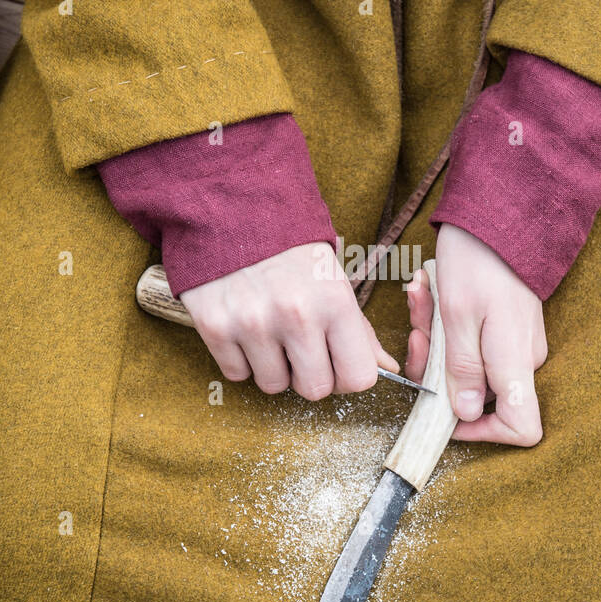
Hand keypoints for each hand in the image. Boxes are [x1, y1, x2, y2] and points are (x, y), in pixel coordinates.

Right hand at [180, 242, 398, 398]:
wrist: (233, 211)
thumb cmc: (291, 249)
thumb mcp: (333, 280)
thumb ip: (359, 328)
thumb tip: (386, 366)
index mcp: (334, 301)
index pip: (359, 378)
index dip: (348, 375)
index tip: (336, 362)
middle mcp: (296, 316)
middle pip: (315, 390)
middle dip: (309, 375)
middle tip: (299, 347)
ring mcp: (252, 323)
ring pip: (273, 386)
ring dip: (273, 367)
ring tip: (269, 330)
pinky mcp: (214, 327)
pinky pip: (236, 374)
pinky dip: (240, 359)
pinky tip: (242, 327)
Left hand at [405, 224, 546, 444]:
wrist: (502, 210)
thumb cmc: (478, 258)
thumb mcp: (457, 315)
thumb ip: (462, 369)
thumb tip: (464, 414)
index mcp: (514, 362)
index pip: (521, 428)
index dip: (483, 434)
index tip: (444, 411)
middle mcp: (521, 359)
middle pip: (478, 396)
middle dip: (437, 369)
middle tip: (418, 331)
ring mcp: (515, 343)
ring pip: (467, 365)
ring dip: (435, 339)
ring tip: (421, 299)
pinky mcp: (505, 327)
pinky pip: (471, 341)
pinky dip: (446, 324)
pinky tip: (431, 293)